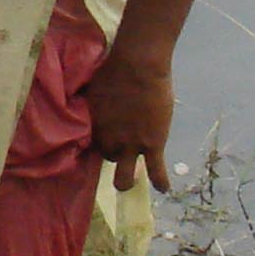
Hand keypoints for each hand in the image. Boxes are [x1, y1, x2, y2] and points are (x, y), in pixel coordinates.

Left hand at [82, 42, 174, 192]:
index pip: (93, 144)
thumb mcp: (94, 89)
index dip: (102, 141)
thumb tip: (91, 104)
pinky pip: (156, 171)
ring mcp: (130, 145)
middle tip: (123, 150)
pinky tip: (163, 189)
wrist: (138, 66)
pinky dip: (160, 181)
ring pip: (124, 178)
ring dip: (127, 179)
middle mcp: (108, 140)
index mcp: (92, 126)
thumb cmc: (113, 69)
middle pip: (108, 157)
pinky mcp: (152, 144)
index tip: (108, 140)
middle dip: (115, 154)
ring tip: (131, 181)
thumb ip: (94, 104)